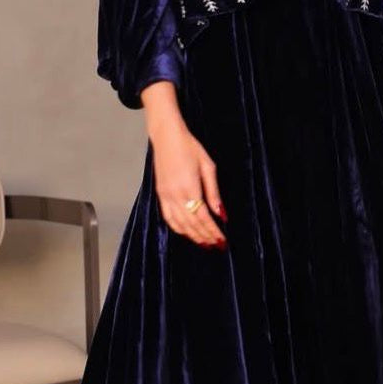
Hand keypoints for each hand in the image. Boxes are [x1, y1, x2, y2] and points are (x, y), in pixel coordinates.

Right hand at [148, 116, 227, 248]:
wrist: (167, 137)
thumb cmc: (190, 148)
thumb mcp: (208, 167)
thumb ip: (214, 193)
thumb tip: (221, 214)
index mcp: (189, 188)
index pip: (203, 217)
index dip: (213, 231)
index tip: (222, 240)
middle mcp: (175, 195)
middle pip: (191, 224)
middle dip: (205, 237)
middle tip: (216, 246)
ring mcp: (165, 196)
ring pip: (179, 224)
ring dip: (192, 236)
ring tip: (204, 244)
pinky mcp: (160, 194)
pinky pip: (167, 217)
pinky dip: (178, 229)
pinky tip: (187, 233)